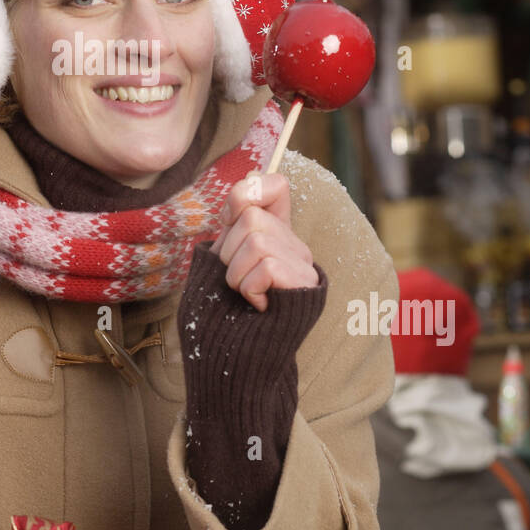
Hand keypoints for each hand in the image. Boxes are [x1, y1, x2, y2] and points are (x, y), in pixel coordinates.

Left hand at [209, 172, 317, 312]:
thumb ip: (235, 222)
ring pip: (256, 241)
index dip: (245, 194)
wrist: (237, 353)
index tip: (229, 221)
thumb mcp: (225, 257)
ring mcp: (302, 262)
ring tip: (245, 293)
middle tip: (235, 279)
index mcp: (274, 231)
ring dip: (236, 274)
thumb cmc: (225, 308)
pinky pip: (266, 266)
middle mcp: (293, 242)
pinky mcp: (304, 283)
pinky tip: (257, 304)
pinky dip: (250, 288)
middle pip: (251, 217)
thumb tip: (252, 176)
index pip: (275, 184)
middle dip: (228, 251)